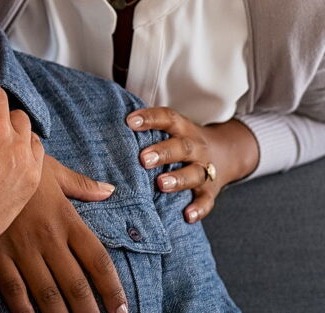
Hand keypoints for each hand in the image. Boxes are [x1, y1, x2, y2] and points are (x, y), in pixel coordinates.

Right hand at [0, 157, 127, 312]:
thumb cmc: (20, 165)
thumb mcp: (53, 171)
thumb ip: (82, 185)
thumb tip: (109, 190)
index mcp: (65, 217)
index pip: (97, 260)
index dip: (112, 288)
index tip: (122, 308)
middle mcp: (48, 237)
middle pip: (76, 285)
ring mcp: (21, 248)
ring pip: (48, 295)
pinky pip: (13, 291)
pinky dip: (24, 311)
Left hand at [126, 107, 259, 222]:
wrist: (225, 153)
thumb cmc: (181, 140)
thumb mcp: (171, 128)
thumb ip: (148, 128)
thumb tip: (108, 125)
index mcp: (182, 128)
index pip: (167, 118)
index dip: (150, 118)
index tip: (130, 122)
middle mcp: (195, 147)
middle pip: (182, 147)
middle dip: (163, 152)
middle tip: (143, 159)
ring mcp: (205, 169)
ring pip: (195, 174)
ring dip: (178, 179)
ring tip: (161, 184)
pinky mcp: (211, 191)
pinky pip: (207, 200)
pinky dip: (199, 209)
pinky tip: (187, 215)